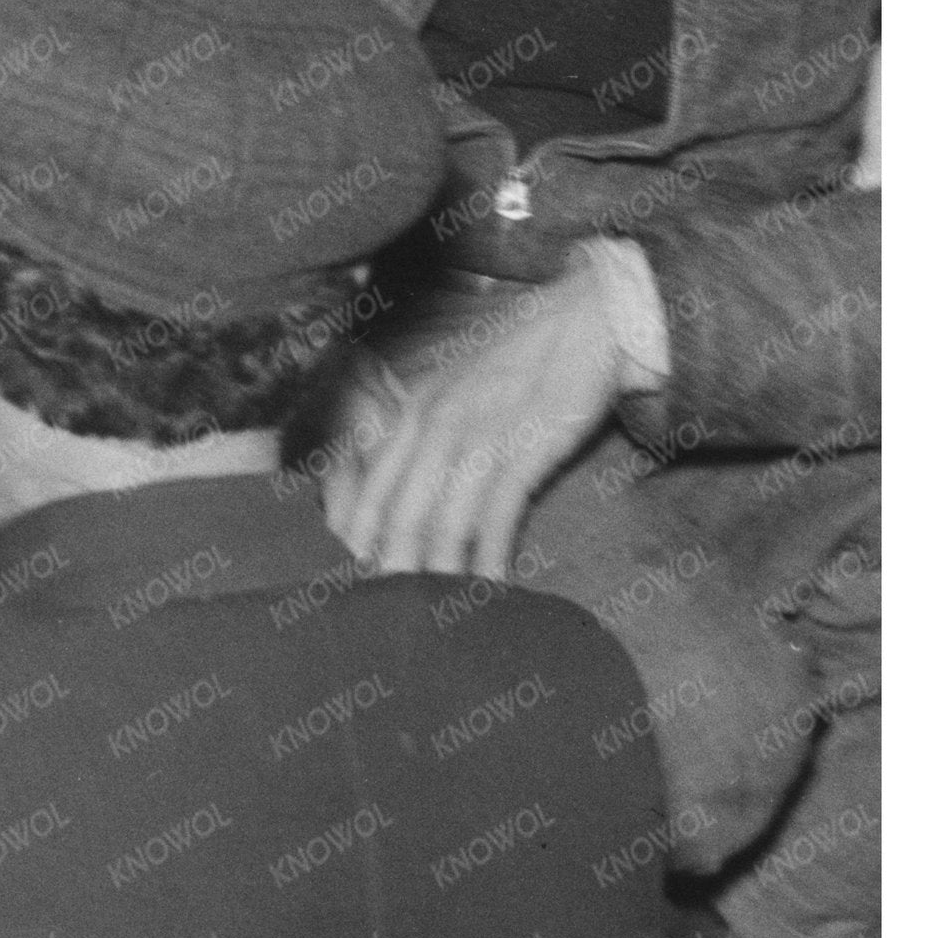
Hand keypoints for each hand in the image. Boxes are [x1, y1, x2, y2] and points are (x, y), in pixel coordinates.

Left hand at [321, 266, 625, 580]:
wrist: (587, 324)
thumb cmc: (523, 363)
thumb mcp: (459, 390)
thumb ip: (430, 433)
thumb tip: (411, 488)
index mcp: (412, 409)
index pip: (366, 481)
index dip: (357, 532)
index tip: (349, 572)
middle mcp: (433, 422)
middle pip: (398, 509)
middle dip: (389, 564)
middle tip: (384, 611)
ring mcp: (478, 435)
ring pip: (442, 518)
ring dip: (437, 570)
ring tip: (431, 613)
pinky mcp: (525, 448)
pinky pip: (496, 514)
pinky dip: (490, 555)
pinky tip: (490, 587)